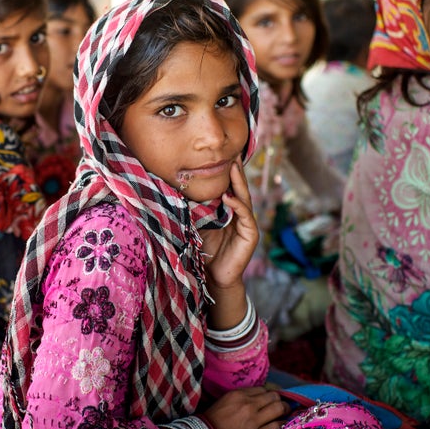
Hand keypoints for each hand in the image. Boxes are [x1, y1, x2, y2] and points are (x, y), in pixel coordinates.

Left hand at [199, 161, 259, 289]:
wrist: (212, 275)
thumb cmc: (204, 250)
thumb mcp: (197, 224)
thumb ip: (195, 208)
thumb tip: (179, 188)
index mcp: (228, 210)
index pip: (229, 187)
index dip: (227, 172)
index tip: (221, 155)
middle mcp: (239, 214)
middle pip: (239, 188)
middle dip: (236, 171)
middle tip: (231, 153)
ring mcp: (247, 224)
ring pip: (244, 198)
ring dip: (238, 182)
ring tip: (232, 167)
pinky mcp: (250, 235)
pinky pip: (245, 216)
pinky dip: (237, 205)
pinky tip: (229, 197)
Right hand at [201, 386, 289, 428]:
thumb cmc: (213, 418)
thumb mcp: (226, 400)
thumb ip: (242, 396)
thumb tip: (258, 396)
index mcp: (239, 394)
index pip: (263, 389)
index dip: (269, 393)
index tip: (272, 398)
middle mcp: (248, 404)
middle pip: (273, 396)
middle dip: (280, 399)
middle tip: (282, 404)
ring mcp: (253, 420)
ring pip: (278, 409)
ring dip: (285, 409)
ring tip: (287, 411)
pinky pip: (275, 426)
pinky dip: (282, 423)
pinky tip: (283, 423)